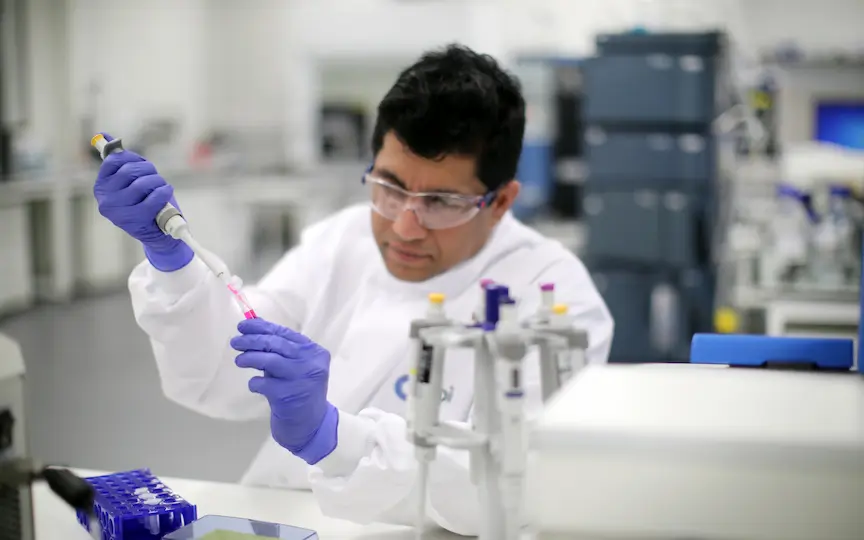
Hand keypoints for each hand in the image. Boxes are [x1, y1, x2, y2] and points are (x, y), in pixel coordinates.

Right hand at [93, 133, 192, 271]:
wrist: (158, 233)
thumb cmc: (145, 203)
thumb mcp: (130, 181)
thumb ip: (119, 159)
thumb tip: (104, 135)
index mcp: (101, 187)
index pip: (113, 161)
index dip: (133, 159)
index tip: (141, 165)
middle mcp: (105, 200)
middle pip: (129, 170)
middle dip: (148, 170)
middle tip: (155, 177)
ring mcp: (118, 212)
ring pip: (141, 183)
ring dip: (157, 182)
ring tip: (161, 187)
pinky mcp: (135, 220)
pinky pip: (153, 197)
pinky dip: (164, 192)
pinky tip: (166, 192)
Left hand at [231, 318, 337, 463]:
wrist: (311, 425)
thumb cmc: (299, 391)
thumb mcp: (296, 367)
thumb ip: (280, 349)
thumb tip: (254, 326)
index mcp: (314, 352)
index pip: (284, 333)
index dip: (262, 327)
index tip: (243, 326)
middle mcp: (311, 363)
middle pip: (276, 344)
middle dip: (252, 340)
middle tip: (235, 342)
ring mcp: (301, 379)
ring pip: (269, 360)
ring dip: (250, 358)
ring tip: (239, 360)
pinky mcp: (289, 396)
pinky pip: (264, 383)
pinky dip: (255, 383)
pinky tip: (255, 385)